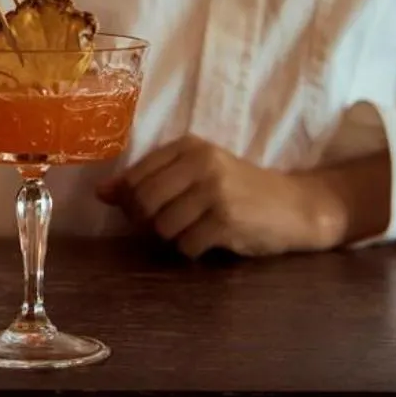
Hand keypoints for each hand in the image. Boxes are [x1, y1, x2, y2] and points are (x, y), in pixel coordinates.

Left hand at [95, 135, 339, 258]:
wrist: (295, 206)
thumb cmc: (240, 190)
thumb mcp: (195, 175)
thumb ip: (149, 180)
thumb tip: (100, 193)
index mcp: (189, 146)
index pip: (135, 177)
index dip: (131, 202)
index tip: (145, 212)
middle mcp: (201, 163)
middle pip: (144, 202)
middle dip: (147, 223)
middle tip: (167, 227)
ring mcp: (215, 191)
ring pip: (163, 227)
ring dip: (173, 238)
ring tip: (195, 230)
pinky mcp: (227, 220)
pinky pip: (187, 245)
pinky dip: (193, 250)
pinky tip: (212, 240)